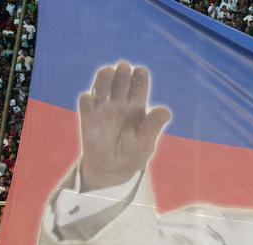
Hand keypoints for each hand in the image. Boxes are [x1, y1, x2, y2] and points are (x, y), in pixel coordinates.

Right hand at [78, 62, 170, 191]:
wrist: (113, 170)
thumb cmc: (133, 154)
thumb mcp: (146, 142)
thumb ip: (153, 126)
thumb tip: (166, 111)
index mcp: (136, 106)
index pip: (138, 86)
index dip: (139, 77)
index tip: (140, 71)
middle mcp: (119, 103)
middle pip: (120, 82)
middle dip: (122, 74)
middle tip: (124, 67)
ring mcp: (103, 109)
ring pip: (102, 88)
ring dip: (103, 79)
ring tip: (108, 71)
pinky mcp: (88, 118)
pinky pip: (86, 105)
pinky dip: (87, 100)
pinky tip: (90, 99)